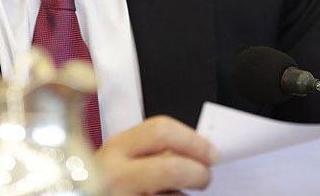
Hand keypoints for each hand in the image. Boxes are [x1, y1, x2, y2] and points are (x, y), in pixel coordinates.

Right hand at [95, 116, 218, 195]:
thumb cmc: (108, 181)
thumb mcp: (123, 156)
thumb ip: (152, 148)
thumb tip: (197, 148)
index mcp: (118, 147)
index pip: (161, 131)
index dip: (194, 141)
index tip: (211, 151)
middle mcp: (116, 174)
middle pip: (173, 167)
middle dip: (199, 172)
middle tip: (204, 176)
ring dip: (183, 195)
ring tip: (175, 193)